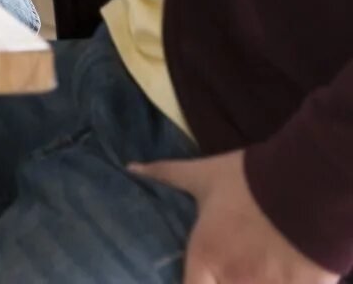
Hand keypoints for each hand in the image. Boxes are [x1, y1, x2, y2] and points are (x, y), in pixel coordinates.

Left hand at [130, 152, 337, 283]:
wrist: (308, 183)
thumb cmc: (248, 181)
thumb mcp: (203, 176)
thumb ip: (166, 175)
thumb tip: (131, 167)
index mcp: (205, 258)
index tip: (195, 277)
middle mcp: (234, 280)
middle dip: (227, 279)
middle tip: (232, 264)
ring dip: (255, 279)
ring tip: (257, 259)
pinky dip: (284, 282)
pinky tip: (284, 269)